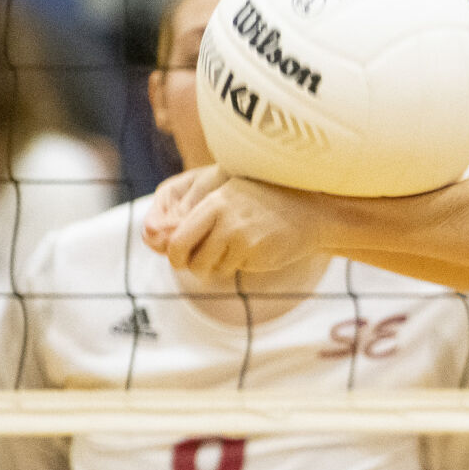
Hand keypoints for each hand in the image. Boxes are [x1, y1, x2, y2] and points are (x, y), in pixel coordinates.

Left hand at [146, 171, 328, 277]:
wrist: (307, 213)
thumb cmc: (262, 205)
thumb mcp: (229, 200)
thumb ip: (199, 217)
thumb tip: (161, 241)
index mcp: (213, 202)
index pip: (178, 238)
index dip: (175, 255)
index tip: (179, 260)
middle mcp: (224, 219)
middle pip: (191, 258)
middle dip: (191, 267)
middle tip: (199, 266)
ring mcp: (240, 238)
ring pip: (211, 267)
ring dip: (217, 266)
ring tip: (234, 251)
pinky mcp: (255, 255)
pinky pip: (233, 269)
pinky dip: (238, 265)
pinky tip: (252, 251)